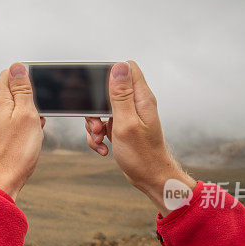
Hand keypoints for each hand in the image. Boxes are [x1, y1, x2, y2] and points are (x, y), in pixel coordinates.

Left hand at [0, 63, 45, 200]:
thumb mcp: (26, 114)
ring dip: (32, 113)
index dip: (26, 76)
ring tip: (37, 127)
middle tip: (41, 111)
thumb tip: (17, 66)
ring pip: (18, 108)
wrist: (2, 181)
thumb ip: (22, 90)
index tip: (39, 88)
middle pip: (14, 91)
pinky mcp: (2, 136)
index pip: (8, 74)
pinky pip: (18, 123)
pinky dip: (28, 126)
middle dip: (32, 96)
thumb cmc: (16, 151)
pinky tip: (34, 137)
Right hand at [85, 60, 195, 214]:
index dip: (109, 75)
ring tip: (100, 138)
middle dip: (95, 108)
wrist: (150, 178)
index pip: (127, 68)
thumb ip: (121, 95)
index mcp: (141, 98)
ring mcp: (129, 116)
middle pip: (108, 90)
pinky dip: (98, 136)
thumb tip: (118, 66)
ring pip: (101, 110)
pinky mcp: (122, 128)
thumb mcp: (126, 123)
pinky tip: (103, 147)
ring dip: (94, 125)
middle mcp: (136, 104)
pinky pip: (103, 125)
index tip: (99, 94)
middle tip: (98, 124)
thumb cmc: (142, 155)